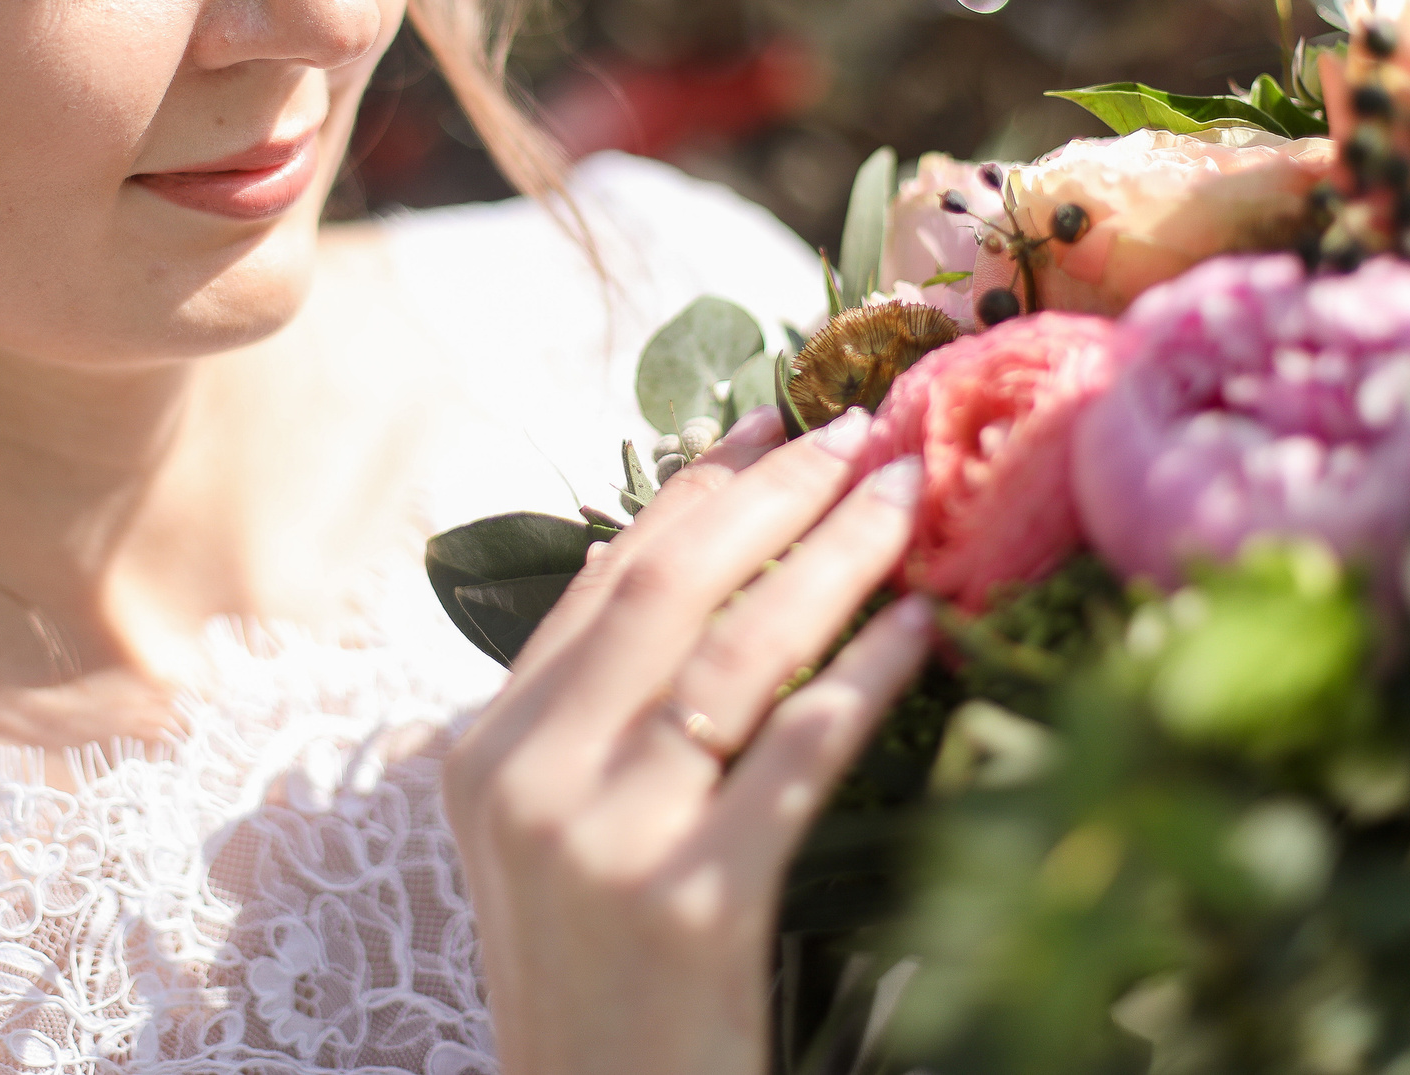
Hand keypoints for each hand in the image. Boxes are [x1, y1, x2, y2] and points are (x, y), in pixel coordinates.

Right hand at [443, 405, 930, 1074]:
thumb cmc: (596, 988)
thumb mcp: (551, 842)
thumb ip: (590, 719)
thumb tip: (683, 573)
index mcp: (487, 751)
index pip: (603, 582)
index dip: (697, 491)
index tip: (773, 421)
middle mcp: (529, 776)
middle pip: (667, 590)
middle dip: (774, 495)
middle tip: (862, 432)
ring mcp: (605, 835)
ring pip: (739, 650)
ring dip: (836, 558)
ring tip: (908, 501)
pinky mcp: (691, 899)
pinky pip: (796, 750)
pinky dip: (866, 677)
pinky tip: (922, 631)